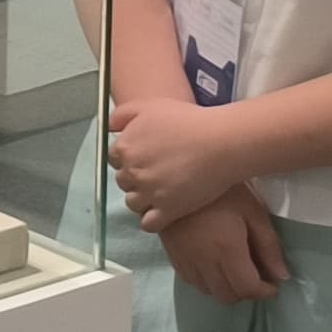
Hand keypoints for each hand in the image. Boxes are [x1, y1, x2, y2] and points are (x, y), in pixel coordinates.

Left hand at [109, 96, 257, 229]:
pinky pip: (148, 224)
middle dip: (136, 179)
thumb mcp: (149, 107)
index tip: (145, 159)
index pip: (115, 160)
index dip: (130, 160)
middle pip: (124, 182)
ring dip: (144, 200)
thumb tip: (109, 128)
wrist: (221, 142)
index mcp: (125, 148)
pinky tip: (164, 212)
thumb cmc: (188, 121)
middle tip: (157, 174)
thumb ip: (122, 115)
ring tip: (162, 193)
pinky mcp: (168, 210)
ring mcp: (149, 192)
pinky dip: (153, 221)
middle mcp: (133, 172)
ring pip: (133, 203)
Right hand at [157, 190, 286, 304]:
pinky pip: (190, 280)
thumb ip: (269, 246)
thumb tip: (282, 277)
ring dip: (225, 287)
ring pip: (208, 291)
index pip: (247, 288)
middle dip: (246, 292)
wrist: (177, 176)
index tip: (273, 285)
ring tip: (233, 270)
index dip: (264, 292)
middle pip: (227, 296)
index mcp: (227, 249)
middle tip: (255, 276)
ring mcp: (184, 258)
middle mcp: (204, 260)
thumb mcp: (253, 212)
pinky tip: (212, 265)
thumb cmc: (223, 191)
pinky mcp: (171, 254)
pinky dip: (206, 281)